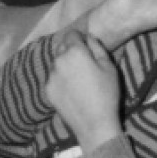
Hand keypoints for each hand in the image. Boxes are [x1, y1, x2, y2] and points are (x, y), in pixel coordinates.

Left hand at [45, 29, 122, 150]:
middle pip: (61, 47)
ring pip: (56, 62)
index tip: (87, 46)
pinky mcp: (47, 89)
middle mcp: (58, 61)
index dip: (80, 38)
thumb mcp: (109, 67)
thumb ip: (97, 47)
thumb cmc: (106, 93)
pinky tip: (72, 89)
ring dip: (65, 64)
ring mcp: (50, 76)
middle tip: (84, 62)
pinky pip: (53, 77)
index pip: (72, 34)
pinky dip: (60, 78)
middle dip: (71, 49)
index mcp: (74, 52)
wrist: (93, 123)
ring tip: (78, 77)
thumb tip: (89, 37)